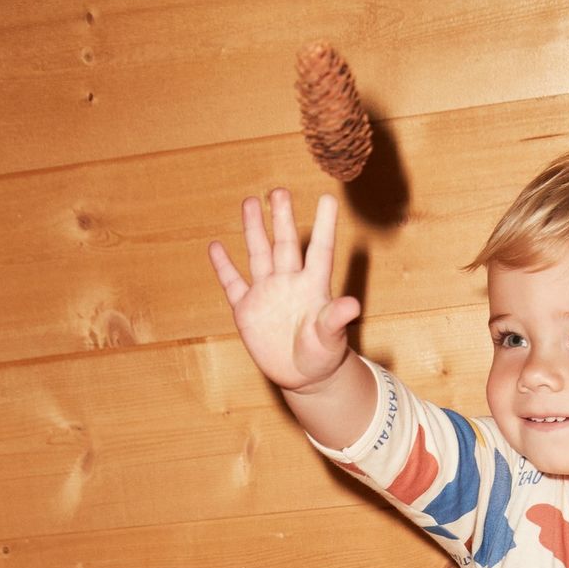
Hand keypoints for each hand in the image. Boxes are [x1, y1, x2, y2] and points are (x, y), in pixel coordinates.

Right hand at [208, 189, 360, 393]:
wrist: (303, 376)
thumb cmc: (323, 356)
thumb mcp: (331, 339)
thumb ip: (336, 319)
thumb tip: (352, 304)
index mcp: (313, 287)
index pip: (320, 251)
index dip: (324, 225)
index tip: (327, 198)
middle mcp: (289, 283)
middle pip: (285, 244)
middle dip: (281, 218)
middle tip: (279, 191)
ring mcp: (266, 294)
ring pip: (259, 254)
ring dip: (253, 230)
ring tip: (250, 202)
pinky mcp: (247, 310)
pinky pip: (233, 284)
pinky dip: (224, 266)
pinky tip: (216, 247)